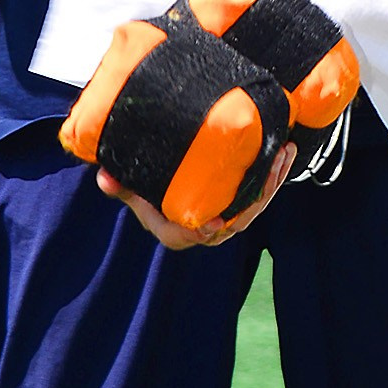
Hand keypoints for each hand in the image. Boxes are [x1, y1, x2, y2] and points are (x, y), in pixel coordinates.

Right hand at [96, 142, 293, 252]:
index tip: (214, 223)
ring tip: (284, 151)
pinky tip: (284, 150)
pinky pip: (260, 191)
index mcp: (177, 231)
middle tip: (271, 165)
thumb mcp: (132, 189)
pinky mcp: (240, 202)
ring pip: (254, 204)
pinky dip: (273, 172)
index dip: (201, 232)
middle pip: (236, 219)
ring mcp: (228, 215)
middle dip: (257, 194)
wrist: (169, 182)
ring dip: (272, 178)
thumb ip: (121, 186)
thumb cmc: (148, 189)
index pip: (189, 236)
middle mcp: (207, 228)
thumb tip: (103, 177)